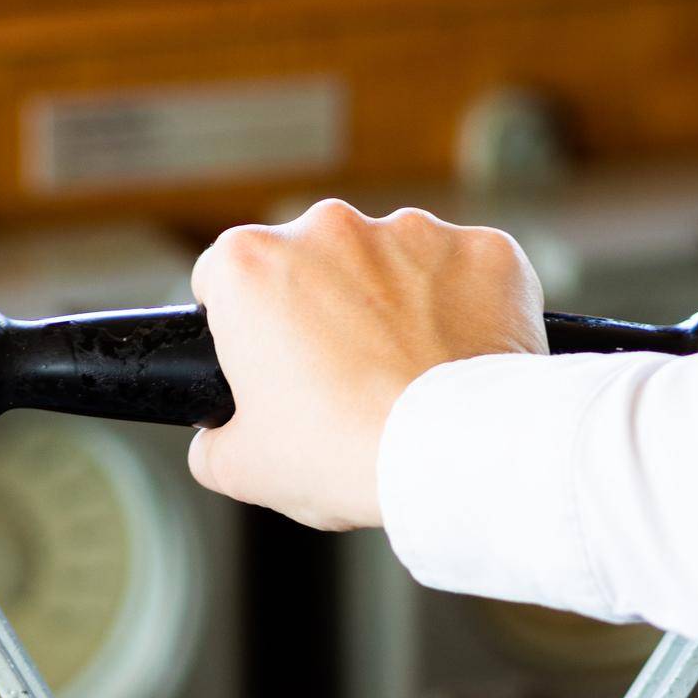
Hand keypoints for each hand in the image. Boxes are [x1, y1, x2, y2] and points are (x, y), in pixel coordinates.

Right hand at [188, 199, 546, 528]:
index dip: (240, 327)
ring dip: (395, 309)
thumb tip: (218, 442)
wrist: (453, 458)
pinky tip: (459, 366)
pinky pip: (466, 278)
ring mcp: (413, 232)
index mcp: (252, 266)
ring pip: (393, 267)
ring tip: (407, 382)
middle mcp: (330, 227)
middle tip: (342, 385)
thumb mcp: (241, 469)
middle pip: (313, 265)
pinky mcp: (484, 251)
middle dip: (322, 312)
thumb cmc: (344, 456)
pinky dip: (464, 313)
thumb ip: (214, 442)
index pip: (224, 279)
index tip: (265, 364)